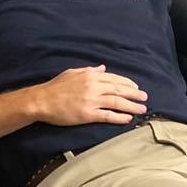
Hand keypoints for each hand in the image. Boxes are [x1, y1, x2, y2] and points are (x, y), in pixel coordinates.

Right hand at [32, 65, 147, 125]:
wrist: (42, 100)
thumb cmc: (56, 87)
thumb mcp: (73, 73)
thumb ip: (89, 70)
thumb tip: (103, 68)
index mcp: (90, 76)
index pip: (114, 79)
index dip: (127, 83)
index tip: (136, 87)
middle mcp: (93, 87)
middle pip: (119, 90)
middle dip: (134, 94)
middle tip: (144, 98)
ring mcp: (91, 101)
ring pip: (117, 102)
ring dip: (131, 106)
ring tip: (141, 109)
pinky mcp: (87, 114)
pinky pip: (107, 115)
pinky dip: (119, 117)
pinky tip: (128, 118)